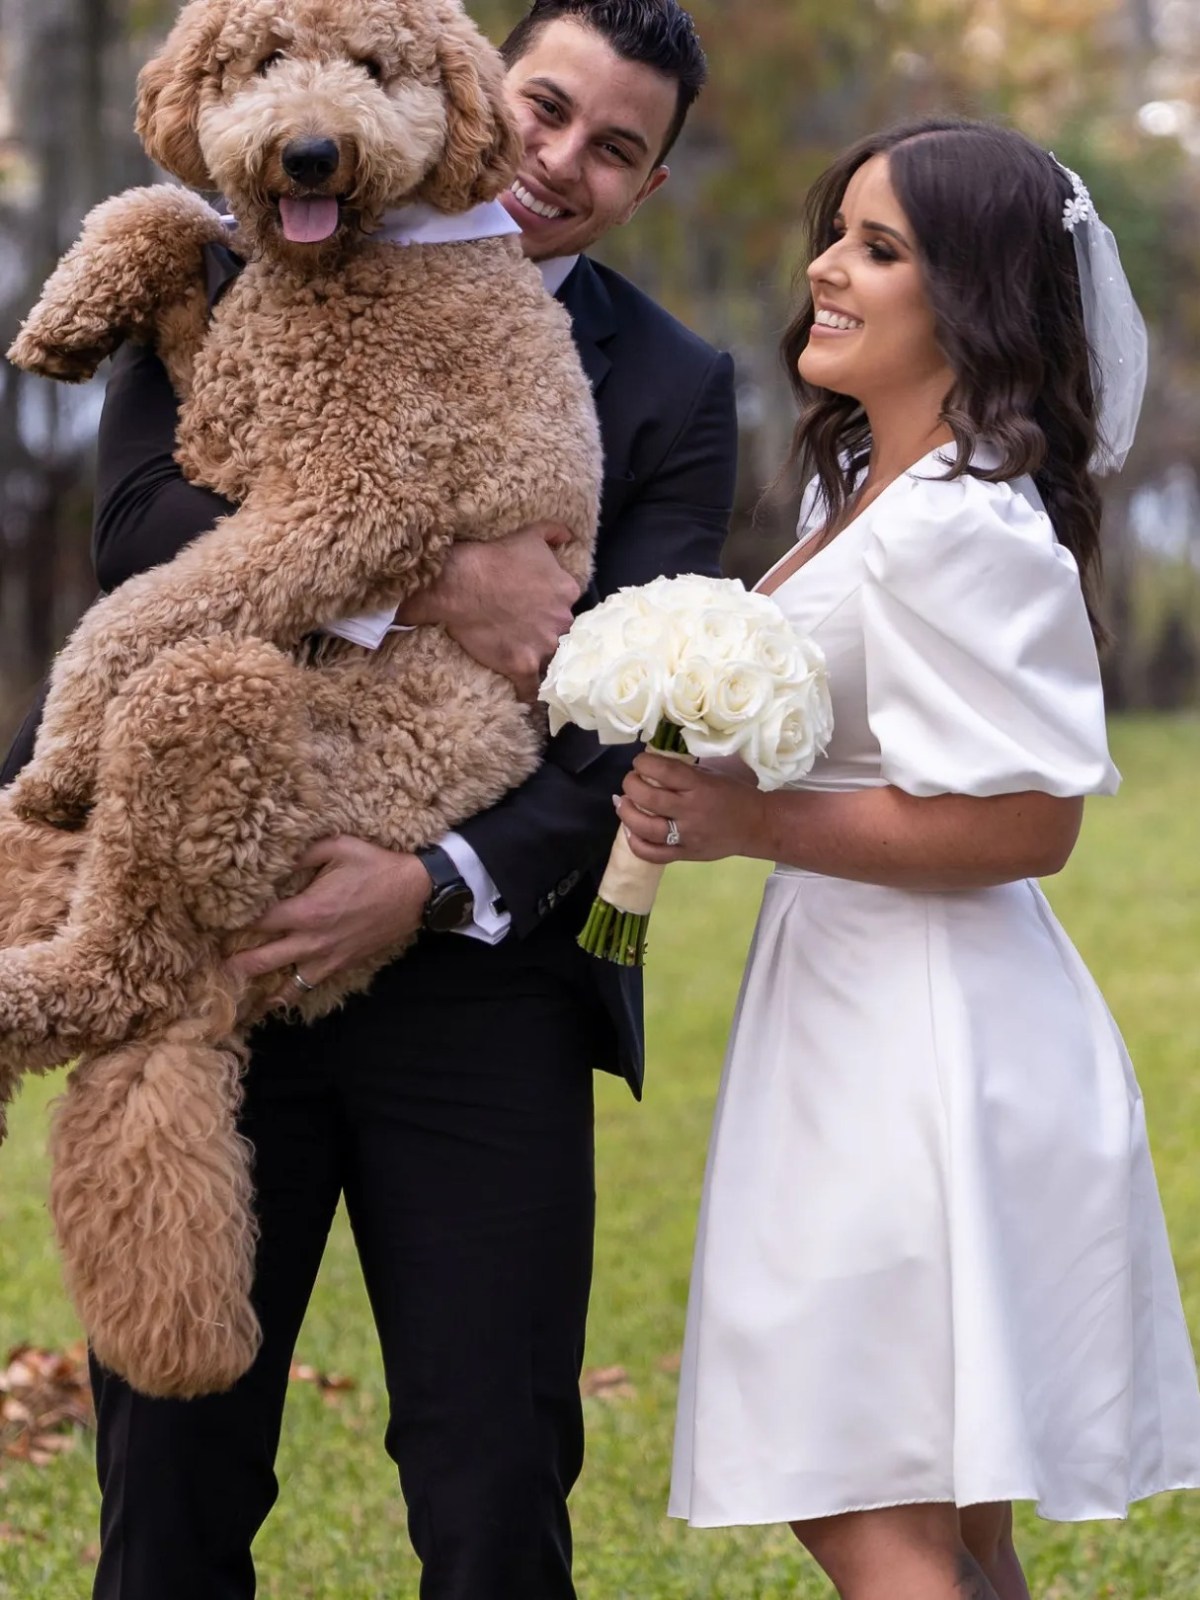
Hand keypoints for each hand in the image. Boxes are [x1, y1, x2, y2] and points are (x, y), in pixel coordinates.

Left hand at [227, 835, 431, 998]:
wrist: (415, 893)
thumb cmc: (377, 866)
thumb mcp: (339, 847)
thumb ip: (303, 853)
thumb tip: (274, 856)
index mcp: (308, 910)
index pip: (259, 922)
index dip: (234, 923)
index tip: (213, 922)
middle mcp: (312, 940)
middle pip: (262, 959)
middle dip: (235, 963)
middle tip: (211, 965)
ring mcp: (327, 957)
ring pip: (284, 983)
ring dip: (259, 985)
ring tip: (235, 988)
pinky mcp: (340, 964)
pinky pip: (308, 986)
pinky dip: (289, 995)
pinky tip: (274, 1000)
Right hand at [396, 522, 581, 701]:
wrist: (460, 582)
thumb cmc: (494, 556)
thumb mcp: (530, 535)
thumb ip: (554, 533)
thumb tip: (569, 536)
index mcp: (567, 591)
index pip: (570, 607)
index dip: (556, 610)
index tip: (543, 613)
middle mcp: (561, 621)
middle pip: (564, 635)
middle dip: (551, 636)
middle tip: (531, 635)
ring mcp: (542, 645)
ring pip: (553, 663)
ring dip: (544, 665)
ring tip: (532, 666)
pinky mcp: (521, 665)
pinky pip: (531, 689)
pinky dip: (529, 693)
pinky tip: (526, 696)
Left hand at [616, 751, 770, 864]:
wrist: (757, 826)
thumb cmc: (733, 795)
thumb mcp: (711, 775)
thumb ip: (683, 773)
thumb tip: (651, 768)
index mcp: (699, 787)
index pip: (663, 771)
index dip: (643, 763)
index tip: (639, 762)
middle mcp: (691, 811)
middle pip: (649, 798)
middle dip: (631, 785)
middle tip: (630, 781)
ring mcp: (687, 836)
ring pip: (646, 828)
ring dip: (627, 813)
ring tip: (622, 803)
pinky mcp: (686, 854)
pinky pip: (654, 854)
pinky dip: (636, 843)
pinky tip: (631, 831)